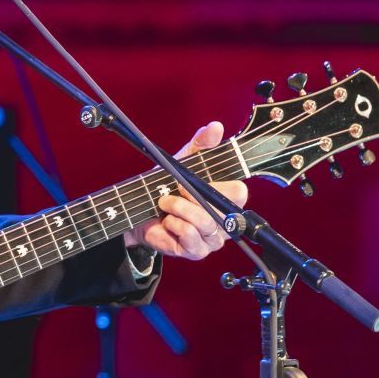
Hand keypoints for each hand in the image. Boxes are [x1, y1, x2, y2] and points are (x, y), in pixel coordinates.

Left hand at [121, 121, 248, 261]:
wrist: (139, 213)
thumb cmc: (166, 186)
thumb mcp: (183, 161)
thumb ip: (201, 144)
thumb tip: (216, 126)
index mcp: (226, 199)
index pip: (239, 193)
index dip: (217, 185)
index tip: (191, 178)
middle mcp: (223, 221)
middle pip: (224, 210)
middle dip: (194, 197)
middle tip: (176, 189)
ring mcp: (211, 239)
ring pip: (204, 222)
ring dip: (179, 208)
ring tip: (165, 203)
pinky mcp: (196, 251)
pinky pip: (190, 235)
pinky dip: (174, 224)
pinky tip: (167, 221)